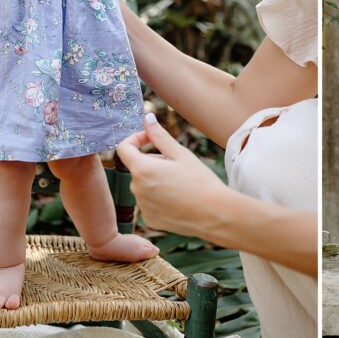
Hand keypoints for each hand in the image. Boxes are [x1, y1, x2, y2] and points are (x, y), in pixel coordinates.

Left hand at [115, 114, 226, 236]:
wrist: (214, 214)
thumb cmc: (199, 181)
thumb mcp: (180, 154)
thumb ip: (159, 135)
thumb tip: (147, 118)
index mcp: (142, 169)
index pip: (124, 148)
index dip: (136, 139)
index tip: (151, 138)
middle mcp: (136, 189)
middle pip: (138, 167)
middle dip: (153, 160)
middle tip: (178, 163)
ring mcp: (142, 206)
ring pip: (144, 184)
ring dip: (156, 178)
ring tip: (181, 182)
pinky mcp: (150, 219)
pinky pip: (150, 201)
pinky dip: (160, 196)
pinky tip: (179, 199)